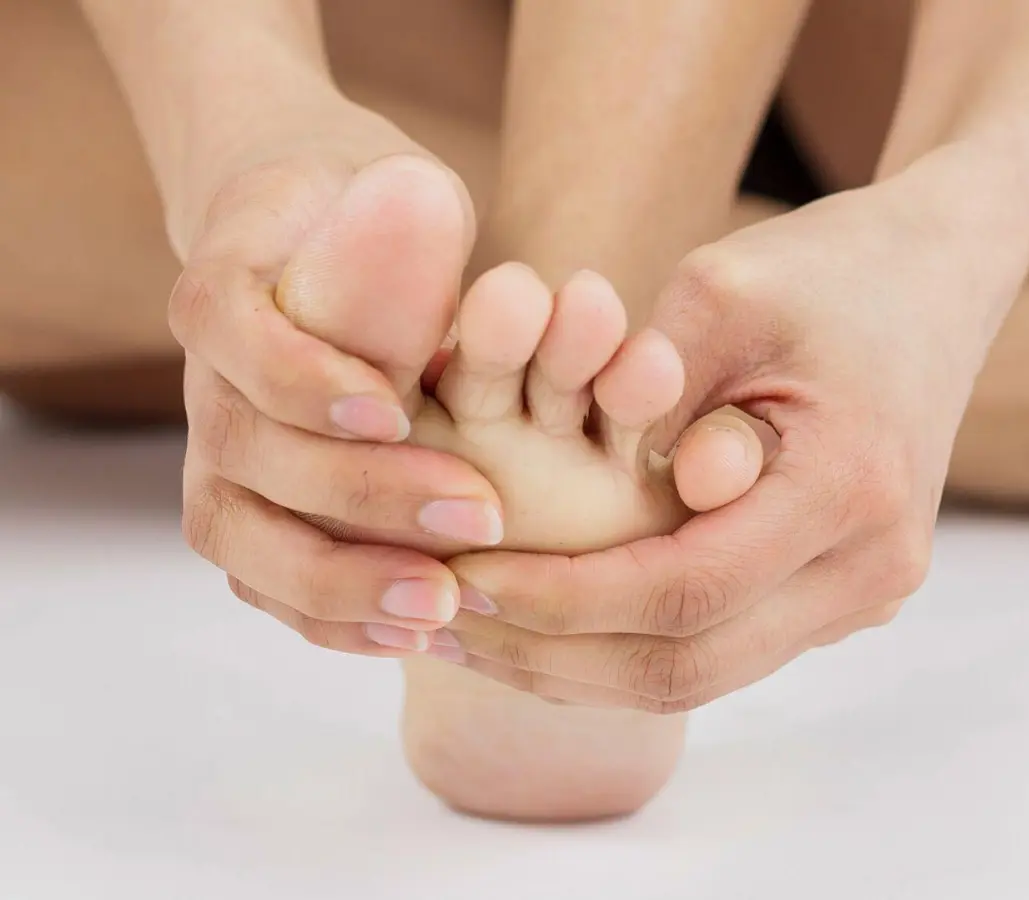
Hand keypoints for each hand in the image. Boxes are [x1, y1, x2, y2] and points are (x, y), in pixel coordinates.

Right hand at [171, 96, 505, 655]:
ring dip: (345, 581)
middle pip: (249, 455)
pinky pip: (267, 586)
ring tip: (445, 606)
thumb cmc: (376, 218)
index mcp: (228, 292)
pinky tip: (419, 636)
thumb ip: (406, 223)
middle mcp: (206, 385)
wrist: (320, 245)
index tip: (394, 408)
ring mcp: (217, 460)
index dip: (304, 380)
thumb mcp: (394, 197)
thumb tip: (427, 204)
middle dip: (362, 494)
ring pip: (242, 540)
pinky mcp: (249, 517)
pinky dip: (338, 620)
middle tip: (479, 514)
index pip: (239, 337)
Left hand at [446, 181, 1018, 710]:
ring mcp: (868, 593)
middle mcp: (873, 566)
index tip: (461, 574)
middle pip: (689, 668)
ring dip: (581, 666)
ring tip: (471, 630)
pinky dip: (629, 643)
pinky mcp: (844, 594)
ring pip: (704, 676)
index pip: (683, 592)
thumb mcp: (727, 288)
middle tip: (440, 619)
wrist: (941, 278)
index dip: (562, 600)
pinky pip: (726, 647)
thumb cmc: (830, 268)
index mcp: (849, 488)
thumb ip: (650, 389)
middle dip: (553, 658)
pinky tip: (548, 615)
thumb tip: (571, 494)